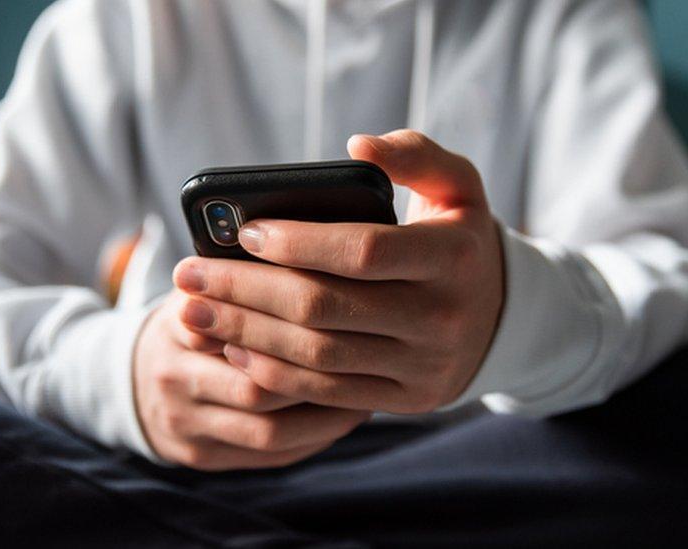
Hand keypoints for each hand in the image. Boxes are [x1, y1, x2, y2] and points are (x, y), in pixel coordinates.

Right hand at [133, 289, 370, 469]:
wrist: (136, 380)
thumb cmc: (194, 322)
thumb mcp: (204, 289)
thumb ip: (241, 279)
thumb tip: (308, 253)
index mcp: (176, 325)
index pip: (239, 329)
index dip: (293, 328)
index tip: (344, 316)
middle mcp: (173, 378)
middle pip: (256, 387)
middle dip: (317, 377)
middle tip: (371, 360)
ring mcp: (186, 424)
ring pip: (268, 430)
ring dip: (324, 414)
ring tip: (369, 391)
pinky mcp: (204, 456)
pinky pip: (270, 455)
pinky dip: (314, 436)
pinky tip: (347, 415)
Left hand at [174, 130, 504, 413]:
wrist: (499, 317)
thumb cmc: (457, 240)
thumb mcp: (457, 186)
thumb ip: (415, 154)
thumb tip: (356, 146)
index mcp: (453, 257)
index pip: (363, 251)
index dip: (299, 243)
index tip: (245, 231)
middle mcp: (442, 317)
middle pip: (326, 307)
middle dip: (247, 290)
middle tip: (189, 273)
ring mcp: (424, 366)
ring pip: (319, 355)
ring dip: (247, 333)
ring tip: (195, 310)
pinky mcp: (406, 399)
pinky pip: (327, 394)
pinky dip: (274, 373)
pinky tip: (234, 348)